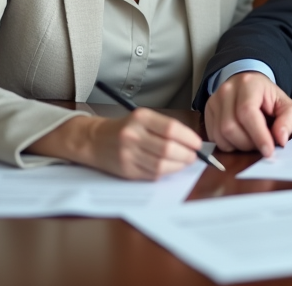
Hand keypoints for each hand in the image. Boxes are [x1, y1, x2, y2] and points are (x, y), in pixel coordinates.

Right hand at [30, 110, 203, 179]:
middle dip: (187, 155)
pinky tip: (170, 168)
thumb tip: (191, 141)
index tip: (197, 143)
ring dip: (179, 166)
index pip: (171, 128)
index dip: (188, 138)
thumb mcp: (142, 118)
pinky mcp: (127, 170)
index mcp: (140, 118)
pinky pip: (152, 174)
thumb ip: (164, 128)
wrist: (94, 140)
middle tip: (194, 156)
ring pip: (161, 165)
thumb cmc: (125, 128)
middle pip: (168, 149)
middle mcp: (133, 135)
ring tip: (185, 162)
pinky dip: (166, 172)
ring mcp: (128, 154)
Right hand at [203, 71, 291, 155]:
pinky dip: (228, 145)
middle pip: (230, 127)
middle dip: (248, 143)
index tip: (268, 151)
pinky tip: (240, 139)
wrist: (249, 84)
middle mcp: (227, 90)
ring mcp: (214, 101)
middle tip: (261, 145)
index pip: (247, 112)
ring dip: (238, 146)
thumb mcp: (286, 105)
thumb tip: (281, 139)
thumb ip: (288, 120)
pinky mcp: (207, 112)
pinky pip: (214, 138)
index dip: (258, 135)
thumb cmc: (268, 97)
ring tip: (251, 141)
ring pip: (220, 135)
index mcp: (248, 84)